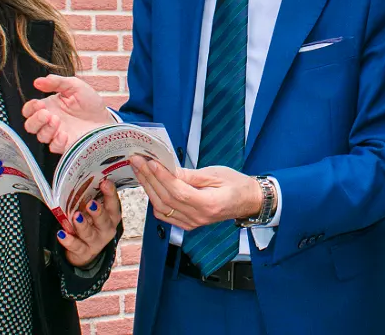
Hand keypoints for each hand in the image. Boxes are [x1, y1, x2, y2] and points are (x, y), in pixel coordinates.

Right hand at [22, 74, 108, 153]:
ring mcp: (57, 134)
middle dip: (35, 120)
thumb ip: (56, 82)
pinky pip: (54, 147)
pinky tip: (65, 134)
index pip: (29, 110)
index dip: (30, 108)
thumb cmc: (90, 102)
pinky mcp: (66, 145)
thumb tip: (37, 81)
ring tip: (57, 120)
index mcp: (49, 106)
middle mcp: (50, 121)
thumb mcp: (75, 86)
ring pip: (41, 136)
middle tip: (47, 113)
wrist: (106, 118)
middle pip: (30, 126)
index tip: (39, 104)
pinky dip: (57, 141)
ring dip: (46, 128)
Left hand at [57, 179, 122, 267]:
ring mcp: (96, 242)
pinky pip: (77, 247)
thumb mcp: (94, 211)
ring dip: (82, 225)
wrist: (87, 251)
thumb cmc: (91, 224)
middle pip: (104, 220)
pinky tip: (62, 234)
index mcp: (111, 216)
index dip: (110, 193)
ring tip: (76, 217)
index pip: (113, 203)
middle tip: (90, 204)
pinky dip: (69, 240)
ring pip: (90, 234)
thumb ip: (90, 197)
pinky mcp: (84, 252)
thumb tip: (80, 178)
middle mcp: (106, 228)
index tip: (104, 182)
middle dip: (98, 212)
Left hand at [129, 157, 262, 230]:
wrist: (248, 201)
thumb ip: (190, 175)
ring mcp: (192, 223)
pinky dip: (154, 201)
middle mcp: (198, 217)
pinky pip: (165, 215)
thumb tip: (167, 168)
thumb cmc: (236, 185)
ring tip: (139, 170)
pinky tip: (149, 186)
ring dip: (148, 188)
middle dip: (149, 179)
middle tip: (137, 161)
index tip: (150, 162)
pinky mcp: (188, 224)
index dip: (162, 177)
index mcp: (208, 204)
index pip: (178, 192)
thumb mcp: (215, 174)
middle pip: (166, 200)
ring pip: (162, 208)